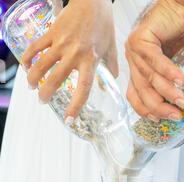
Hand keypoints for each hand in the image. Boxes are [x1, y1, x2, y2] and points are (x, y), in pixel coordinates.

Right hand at [22, 0, 117, 120]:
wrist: (92, 0)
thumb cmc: (103, 24)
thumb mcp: (111, 48)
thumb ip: (111, 68)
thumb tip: (108, 85)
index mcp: (91, 61)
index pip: (83, 89)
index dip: (75, 106)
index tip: (69, 119)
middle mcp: (75, 55)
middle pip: (56, 79)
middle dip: (46, 93)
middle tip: (42, 101)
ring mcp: (61, 43)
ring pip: (42, 65)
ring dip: (33, 78)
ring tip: (31, 87)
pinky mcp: (52, 32)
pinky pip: (36, 47)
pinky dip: (28, 58)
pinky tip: (25, 66)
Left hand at [125, 0, 183, 121]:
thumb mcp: (181, 63)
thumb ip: (179, 83)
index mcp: (140, 68)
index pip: (135, 96)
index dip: (146, 110)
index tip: (159, 121)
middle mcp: (134, 61)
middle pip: (142, 92)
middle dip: (160, 107)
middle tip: (177, 116)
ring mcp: (134, 50)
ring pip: (149, 79)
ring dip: (168, 93)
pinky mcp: (140, 39)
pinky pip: (154, 62)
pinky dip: (168, 73)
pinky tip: (181, 81)